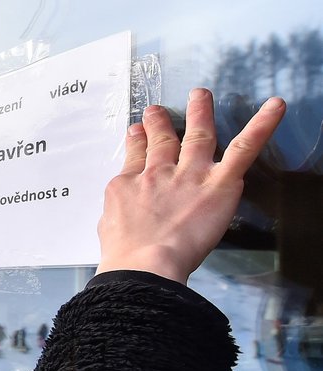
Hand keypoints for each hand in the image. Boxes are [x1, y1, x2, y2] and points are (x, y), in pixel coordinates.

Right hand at [95, 88, 285, 284]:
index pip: (136, 156)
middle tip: (157, 111)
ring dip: (201, 112)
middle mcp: (159, 173)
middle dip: (160, 123)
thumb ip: (117, 210)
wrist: (144, 263)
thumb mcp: (107, 225)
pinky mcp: (219, 183)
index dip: (137, 141)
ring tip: (201, 96)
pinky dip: (262, 125)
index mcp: (130, 185)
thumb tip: (122, 210)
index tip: (137, 133)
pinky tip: (274, 108)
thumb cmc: (125, 254)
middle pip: (162, 140)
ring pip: (199, 135)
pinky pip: (244, 149)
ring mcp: (190, 174)